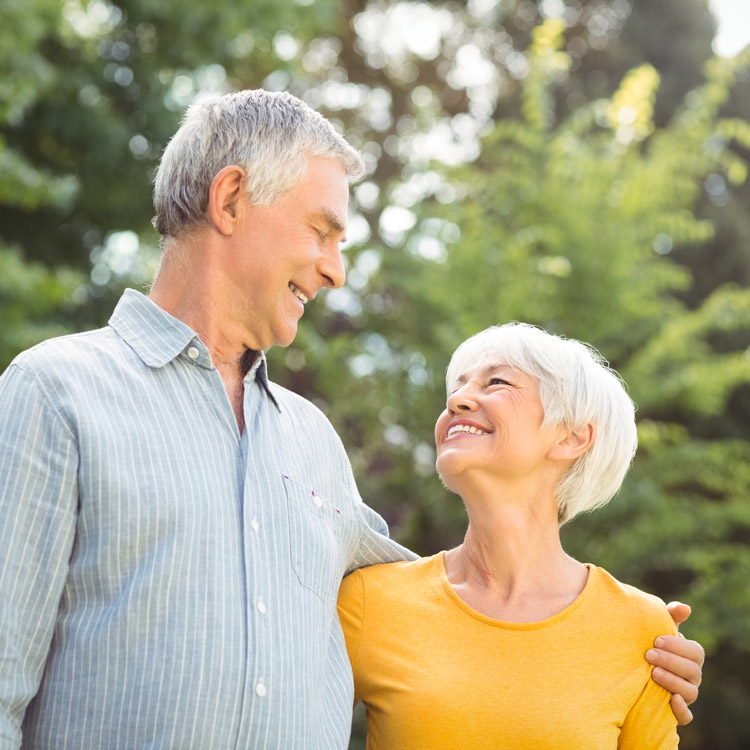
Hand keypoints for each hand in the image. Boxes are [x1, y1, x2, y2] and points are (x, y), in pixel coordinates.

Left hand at [646, 602, 703, 724]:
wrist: (628, 673)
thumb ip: (669, 617)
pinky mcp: (676, 713)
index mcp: (690, 657)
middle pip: (693, 671)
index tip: (656, 639)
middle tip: (648, 654)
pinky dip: (681, 710)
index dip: (678, 646)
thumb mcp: (655, 631)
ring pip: (690, 692)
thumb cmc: (647, 646)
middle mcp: (692, 677)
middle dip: (671, 661)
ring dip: (672, 681)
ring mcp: (685, 696)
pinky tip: (670, 699)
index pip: (695, 652)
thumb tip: (685, 608)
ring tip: (652, 672)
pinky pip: (686, 717)